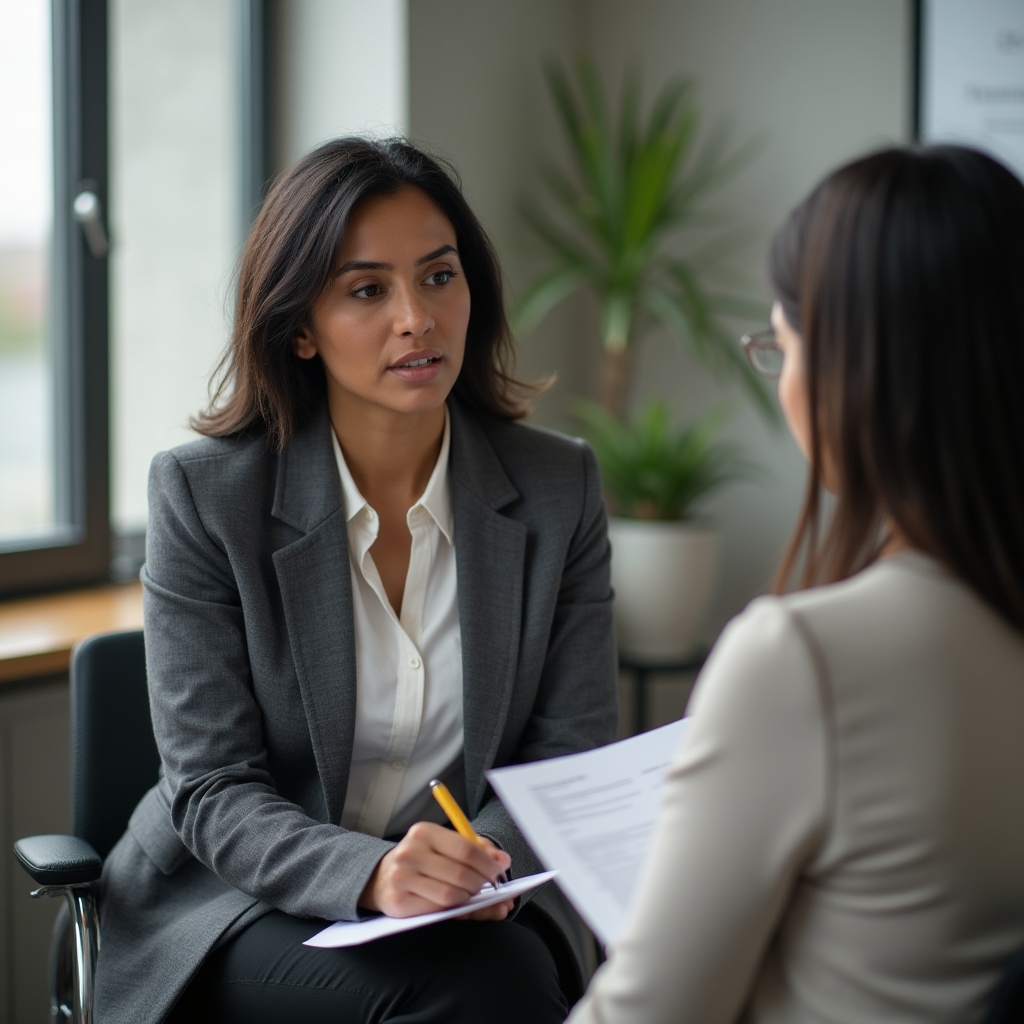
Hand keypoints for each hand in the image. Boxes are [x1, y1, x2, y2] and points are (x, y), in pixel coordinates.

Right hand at [359, 821, 511, 918]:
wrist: (381, 878)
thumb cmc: (422, 861)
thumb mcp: (446, 846)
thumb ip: (477, 851)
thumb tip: (502, 861)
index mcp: (425, 832)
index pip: (466, 848)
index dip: (488, 864)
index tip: (500, 872)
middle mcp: (410, 852)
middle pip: (461, 874)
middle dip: (482, 885)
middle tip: (489, 888)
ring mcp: (402, 878)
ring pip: (451, 895)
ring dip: (469, 900)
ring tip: (471, 896)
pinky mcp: (398, 902)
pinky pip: (437, 910)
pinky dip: (453, 910)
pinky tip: (455, 905)